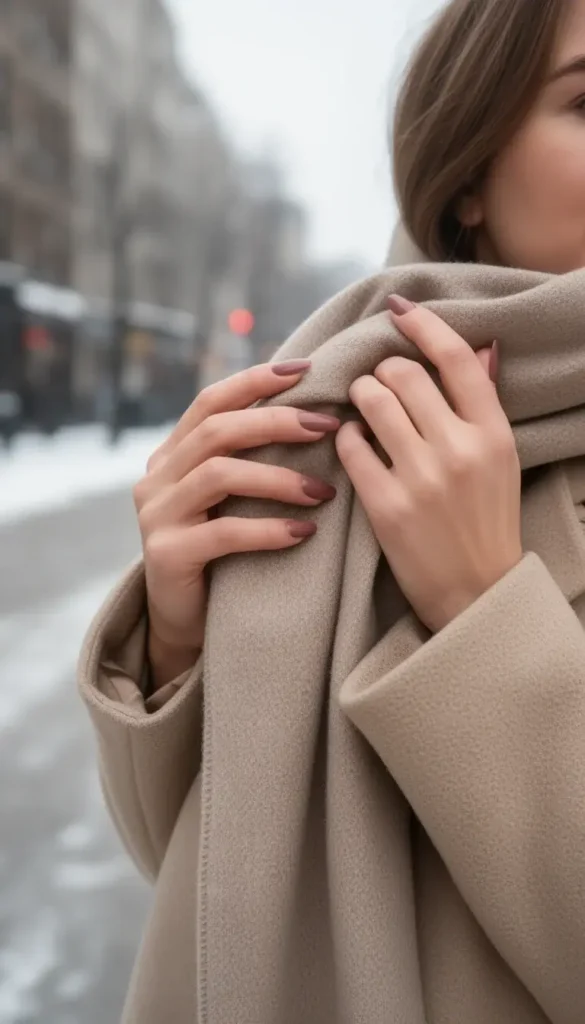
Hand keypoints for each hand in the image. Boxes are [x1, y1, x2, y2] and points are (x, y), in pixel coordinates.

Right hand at [134, 359, 338, 687]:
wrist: (185, 622)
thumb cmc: (221, 554)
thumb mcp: (230, 499)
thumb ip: (249, 458)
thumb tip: (313, 414)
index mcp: (172, 454)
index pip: (211, 401)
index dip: (256, 381)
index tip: (305, 370)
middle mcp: (157, 477)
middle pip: (217, 430)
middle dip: (278, 422)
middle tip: (328, 426)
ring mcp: (157, 515)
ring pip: (220, 475)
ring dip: (279, 478)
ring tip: (323, 490)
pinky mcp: (166, 554)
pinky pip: (224, 533)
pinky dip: (268, 529)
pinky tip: (303, 532)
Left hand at [336, 297, 521, 632]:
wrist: (476, 591)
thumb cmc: (488, 520)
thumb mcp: (501, 459)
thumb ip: (485, 404)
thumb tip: (482, 345)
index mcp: (492, 433)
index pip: (455, 358)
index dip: (423, 324)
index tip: (397, 309)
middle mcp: (459, 450)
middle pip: (402, 374)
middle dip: (382, 370)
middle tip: (378, 382)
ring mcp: (421, 479)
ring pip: (371, 403)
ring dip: (359, 396)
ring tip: (362, 407)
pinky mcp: (386, 507)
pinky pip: (350, 447)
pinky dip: (346, 437)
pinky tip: (352, 443)